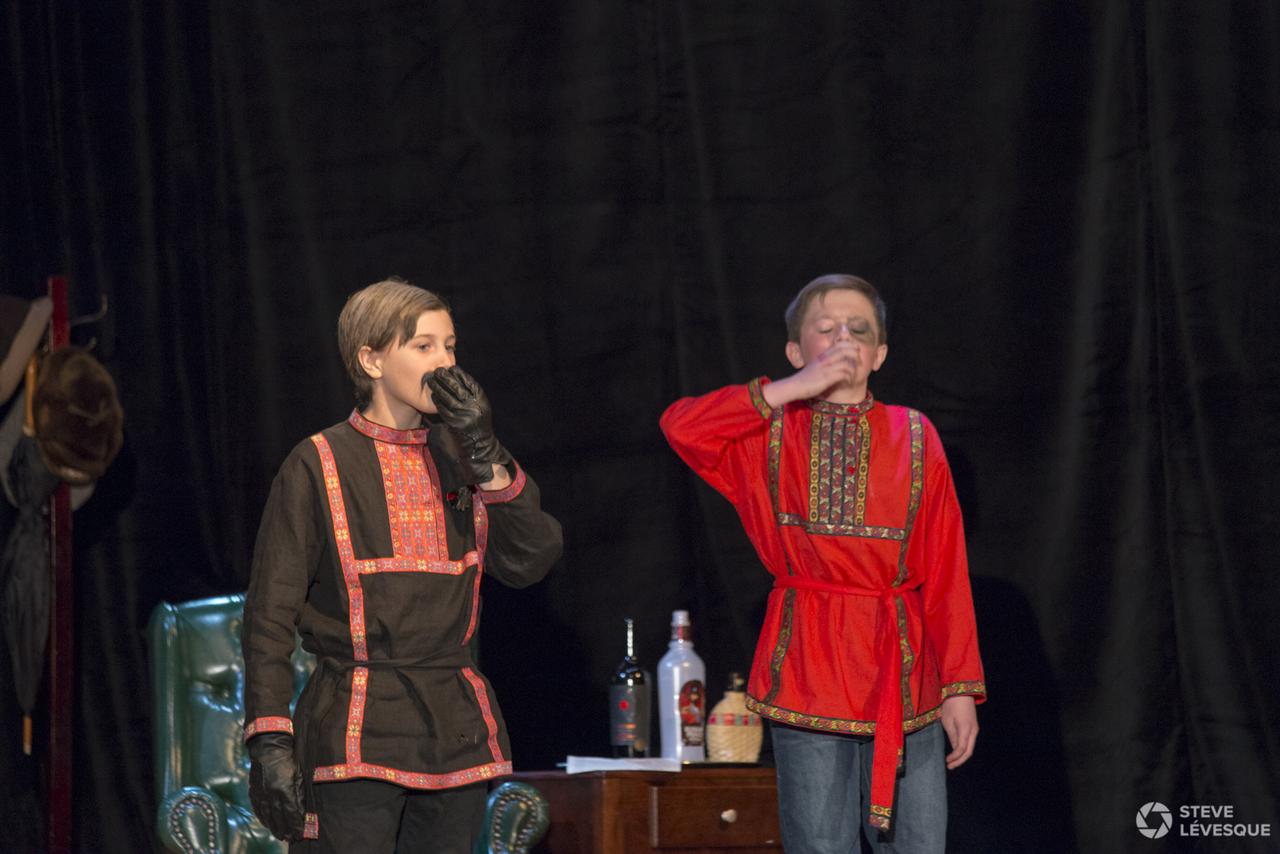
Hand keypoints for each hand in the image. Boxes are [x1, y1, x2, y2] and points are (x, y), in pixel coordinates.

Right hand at [247, 733, 304, 840]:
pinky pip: (258, 810)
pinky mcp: (254, 792)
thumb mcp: (298, 775)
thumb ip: (299, 794)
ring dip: (274, 827)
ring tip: (280, 836)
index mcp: (284, 790)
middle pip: (279, 818)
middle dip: (286, 830)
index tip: (300, 834)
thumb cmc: (287, 760)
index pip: (291, 813)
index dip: (295, 825)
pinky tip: (267, 824)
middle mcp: (271, 795)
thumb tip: (301, 812)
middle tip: (291, 839)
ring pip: (268, 816)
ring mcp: (261, 794)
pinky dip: (263, 819)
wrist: (267, 749)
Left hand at [424, 366, 511, 484]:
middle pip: (458, 389)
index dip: (460, 374)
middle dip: (446, 378)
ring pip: (448, 398)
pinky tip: (434, 395)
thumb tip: (456, 376)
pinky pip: (444, 410)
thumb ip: (472, 393)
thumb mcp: (481, 405)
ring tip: (431, 380)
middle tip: (438, 371)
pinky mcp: (455, 423)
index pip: (470, 383)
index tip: (451, 368)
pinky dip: (438, 401)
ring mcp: (464, 416)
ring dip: (438, 388)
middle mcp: (474, 408)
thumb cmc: (479, 420)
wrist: (480, 442)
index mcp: (482, 401)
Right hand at [763, 342, 860, 406]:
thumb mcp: (815, 365)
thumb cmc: (805, 378)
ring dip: (853, 369)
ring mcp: (826, 368)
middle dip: (855, 355)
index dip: (851, 346)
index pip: (840, 344)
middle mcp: (826, 359)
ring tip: (853, 376)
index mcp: (823, 355)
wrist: (794, 386)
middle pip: (846, 350)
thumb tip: (836, 361)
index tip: (855, 353)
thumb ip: (825, 361)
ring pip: (847, 362)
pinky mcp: (827, 378)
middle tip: (858, 364)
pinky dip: (849, 378)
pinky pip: (844, 374)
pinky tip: (848, 382)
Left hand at [940, 695, 978, 769]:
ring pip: (970, 748)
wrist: (962, 691)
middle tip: (949, 767)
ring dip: (961, 756)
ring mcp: (975, 729)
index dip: (954, 757)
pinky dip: (963, 749)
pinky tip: (956, 753)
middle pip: (968, 751)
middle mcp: (973, 731)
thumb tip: (954, 748)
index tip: (946, 762)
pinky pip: (969, 742)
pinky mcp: (973, 727)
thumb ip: (951, 735)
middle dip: (959, 761)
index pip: (961, 749)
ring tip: (951, 762)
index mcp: (966, 729)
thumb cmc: (951, 704)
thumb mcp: (947, 720)